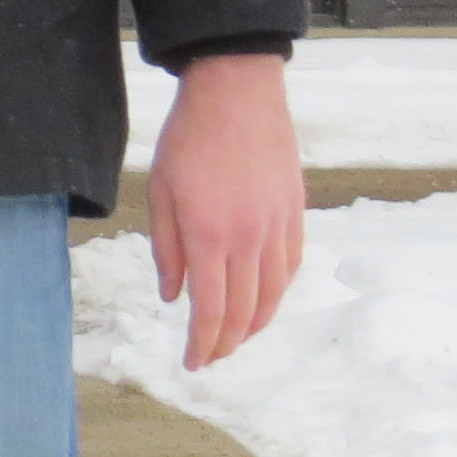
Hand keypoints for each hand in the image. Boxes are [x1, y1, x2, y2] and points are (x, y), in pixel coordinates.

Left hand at [148, 51, 303, 369]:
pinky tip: (263, 299)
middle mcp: (248, 239)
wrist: (236, 93)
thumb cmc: (189, 139)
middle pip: (244, 312)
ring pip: (272, 295)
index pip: (210, 311)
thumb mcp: (161, 193)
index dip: (202, 344)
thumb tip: (173, 297)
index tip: (192, 363)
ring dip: (255, 325)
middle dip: (226, 343)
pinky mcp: (295, 213)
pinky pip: (290, 267)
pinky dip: (276, 292)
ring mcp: (277, 227)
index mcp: (208, 236)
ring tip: (236, 338)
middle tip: (210, 357)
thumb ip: (166, 250)